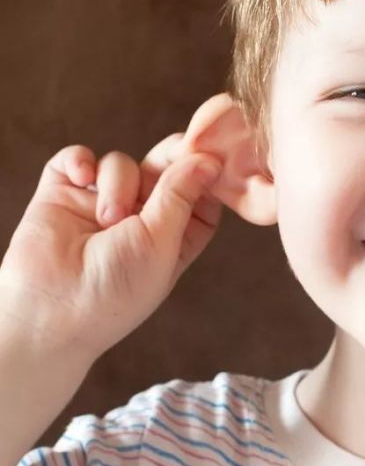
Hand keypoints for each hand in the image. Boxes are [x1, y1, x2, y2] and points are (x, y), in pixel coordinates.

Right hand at [0, 109, 223, 369]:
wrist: (49, 310)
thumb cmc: (114, 290)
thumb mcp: (161, 242)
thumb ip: (181, 196)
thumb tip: (211, 160)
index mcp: (173, 236)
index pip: (200, 194)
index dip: (206, 173)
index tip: (214, 157)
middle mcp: (139, 219)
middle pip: (163, 170)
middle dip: (169, 159)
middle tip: (173, 155)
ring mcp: (99, 204)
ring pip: (121, 164)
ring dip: (119, 182)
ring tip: (109, 219)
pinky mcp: (62, 194)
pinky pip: (76, 159)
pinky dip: (80, 161)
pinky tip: (82, 177)